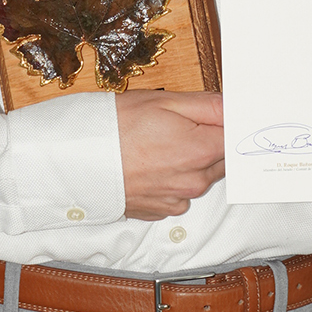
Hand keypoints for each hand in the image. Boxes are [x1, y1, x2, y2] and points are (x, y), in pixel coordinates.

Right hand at [116, 90, 224, 220]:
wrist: (75, 158)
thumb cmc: (115, 126)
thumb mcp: (164, 100)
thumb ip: (208, 105)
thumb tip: (236, 108)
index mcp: (200, 151)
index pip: (236, 140)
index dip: (231, 126)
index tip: (220, 117)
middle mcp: (193, 182)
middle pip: (220, 160)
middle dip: (209, 143)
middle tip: (180, 125)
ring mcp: (176, 200)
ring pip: (199, 178)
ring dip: (190, 162)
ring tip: (158, 143)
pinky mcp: (159, 211)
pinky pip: (178, 193)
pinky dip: (171, 179)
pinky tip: (150, 163)